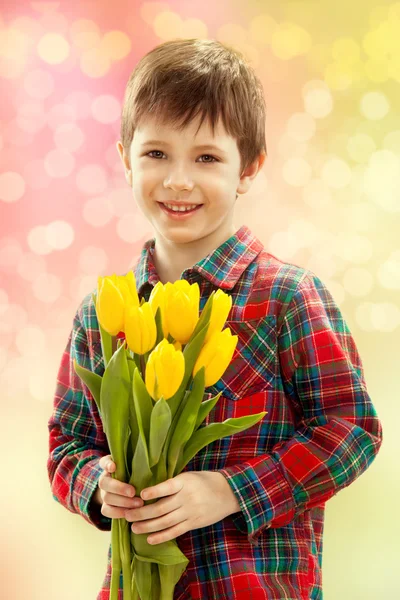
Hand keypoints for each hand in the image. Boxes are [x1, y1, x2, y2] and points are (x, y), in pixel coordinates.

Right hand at [95, 455, 143, 517]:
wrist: (129, 489)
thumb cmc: (137, 475)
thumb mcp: (137, 467)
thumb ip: (139, 464)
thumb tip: (153, 460)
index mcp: (111, 465)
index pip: (104, 462)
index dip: (107, 464)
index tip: (113, 467)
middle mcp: (105, 478)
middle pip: (104, 482)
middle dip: (119, 488)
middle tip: (133, 492)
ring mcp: (104, 493)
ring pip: (106, 498)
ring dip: (123, 502)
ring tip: (139, 504)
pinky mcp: (105, 506)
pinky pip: (106, 510)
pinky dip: (118, 513)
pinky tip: (130, 513)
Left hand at [124, 470, 240, 544]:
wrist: (228, 492)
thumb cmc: (205, 481)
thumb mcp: (189, 476)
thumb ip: (173, 483)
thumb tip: (149, 490)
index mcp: (185, 482)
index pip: (167, 487)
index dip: (153, 492)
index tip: (140, 495)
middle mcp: (187, 498)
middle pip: (161, 508)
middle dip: (142, 512)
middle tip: (127, 515)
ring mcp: (190, 512)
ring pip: (165, 522)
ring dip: (147, 526)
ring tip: (133, 527)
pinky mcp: (193, 523)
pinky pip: (175, 532)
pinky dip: (161, 536)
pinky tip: (149, 538)